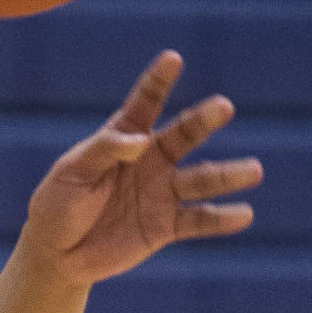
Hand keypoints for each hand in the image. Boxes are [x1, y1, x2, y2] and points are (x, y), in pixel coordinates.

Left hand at [22, 53, 261, 285]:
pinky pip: (198, 220)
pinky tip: (244, 214)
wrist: (56, 253)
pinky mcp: (165, 226)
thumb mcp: (71, 172)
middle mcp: (151, 159)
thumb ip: (103, 151)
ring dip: (228, 175)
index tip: (173, 59)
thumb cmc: (58, 203)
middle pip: (183, 135)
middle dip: (203, 121)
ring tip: (254, 171)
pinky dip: (221, 218)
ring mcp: (162, 192)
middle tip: (224, 107)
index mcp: (125, 136)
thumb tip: (140, 142)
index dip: (159, 80)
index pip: (145, 102)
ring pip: (201, 179)